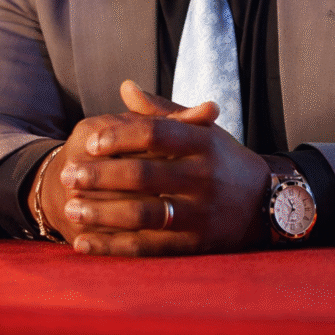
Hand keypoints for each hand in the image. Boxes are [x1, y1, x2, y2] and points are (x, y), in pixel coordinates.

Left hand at [29, 81, 270, 256]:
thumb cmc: (223, 161)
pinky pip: (147, 247)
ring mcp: (200, 213)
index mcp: (203, 144)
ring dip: (101, 212)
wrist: (266, 204)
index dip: (119, 137)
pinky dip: (112, 246)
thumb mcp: (203, 132)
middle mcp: (203, 177)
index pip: (155, 134)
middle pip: (144, 174)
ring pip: (142, 213)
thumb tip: (125, 87)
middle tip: (68, 174)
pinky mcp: (194, 245)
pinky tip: (84, 242)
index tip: (89, 143)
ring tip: (70, 208)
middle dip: (100, 176)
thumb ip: (162, 112)